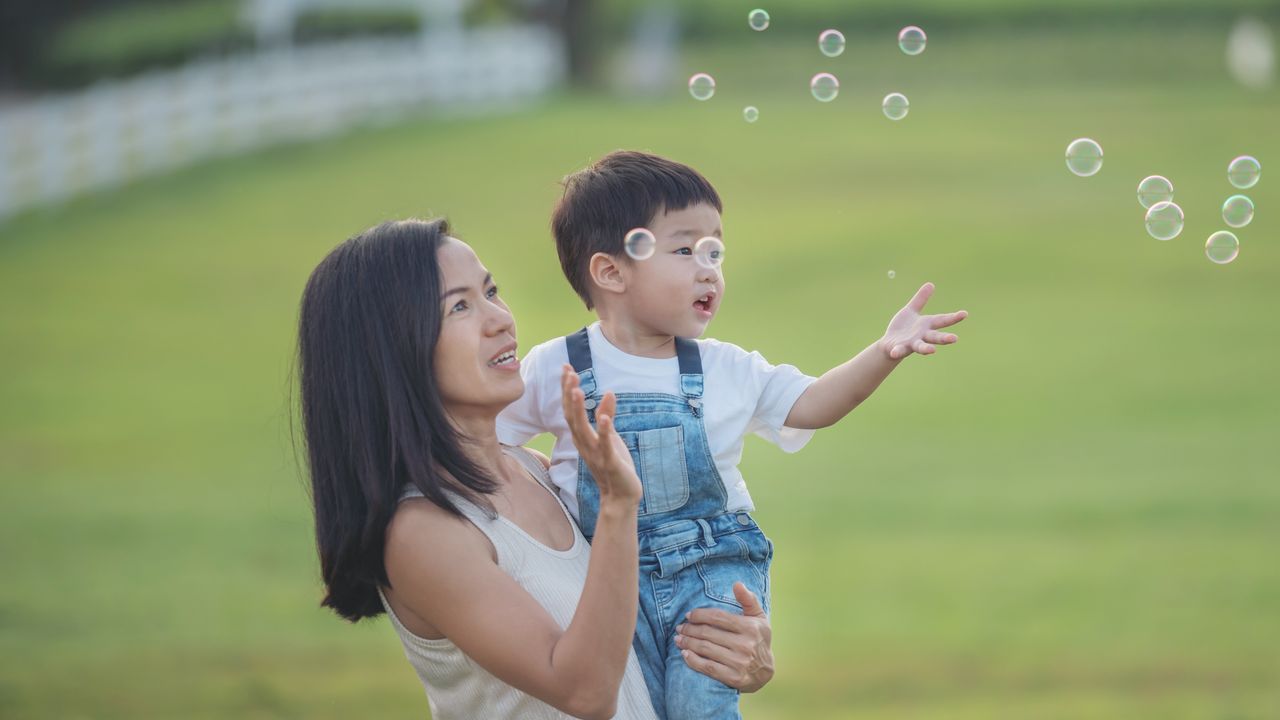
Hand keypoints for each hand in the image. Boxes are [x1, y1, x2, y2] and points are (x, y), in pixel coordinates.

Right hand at [560, 364, 640, 503]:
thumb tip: (608, 393)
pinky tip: (604, 419)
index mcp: (582, 437)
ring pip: (582, 430)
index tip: (566, 367)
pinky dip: (604, 432)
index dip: (567, 389)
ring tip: (576, 389)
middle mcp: (584, 444)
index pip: (570, 409)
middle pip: (571, 416)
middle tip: (567, 371)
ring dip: (578, 409)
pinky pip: (605, 446)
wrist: (620, 496)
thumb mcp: (610, 436)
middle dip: (568, 393)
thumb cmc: (614, 465)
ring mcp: (595, 454)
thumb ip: (606, 415)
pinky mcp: (610, 463)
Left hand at [674, 582, 773, 692]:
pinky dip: (693, 661)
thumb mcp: (759, 618)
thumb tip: (737, 584)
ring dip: (688, 643)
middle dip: (690, 629)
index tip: (688, 615)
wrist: (766, 671)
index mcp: (750, 627)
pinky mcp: (734, 678)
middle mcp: (745, 645)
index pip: (718, 617)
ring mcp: (740, 663)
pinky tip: (684, 654)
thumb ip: (748, 600)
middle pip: (708, 633)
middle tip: (679, 628)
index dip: (700, 615)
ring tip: (678, 639)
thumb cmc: (758, 639)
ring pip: (705, 649)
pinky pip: (708, 668)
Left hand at [880, 282, 967, 359]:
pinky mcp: (899, 349)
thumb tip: (931, 284)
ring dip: (926, 349)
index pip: (942, 320)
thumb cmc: (903, 327)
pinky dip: (897, 351)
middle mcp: (922, 336)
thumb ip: (920, 299)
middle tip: (955, 338)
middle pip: (935, 337)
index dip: (954, 317)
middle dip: (945, 338)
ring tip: (932, 350)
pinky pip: (899, 350)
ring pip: (920, 346)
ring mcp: (912, 343)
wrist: (889, 344)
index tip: (965, 313)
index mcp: (927, 325)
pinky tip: (894, 353)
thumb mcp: (911, 310)